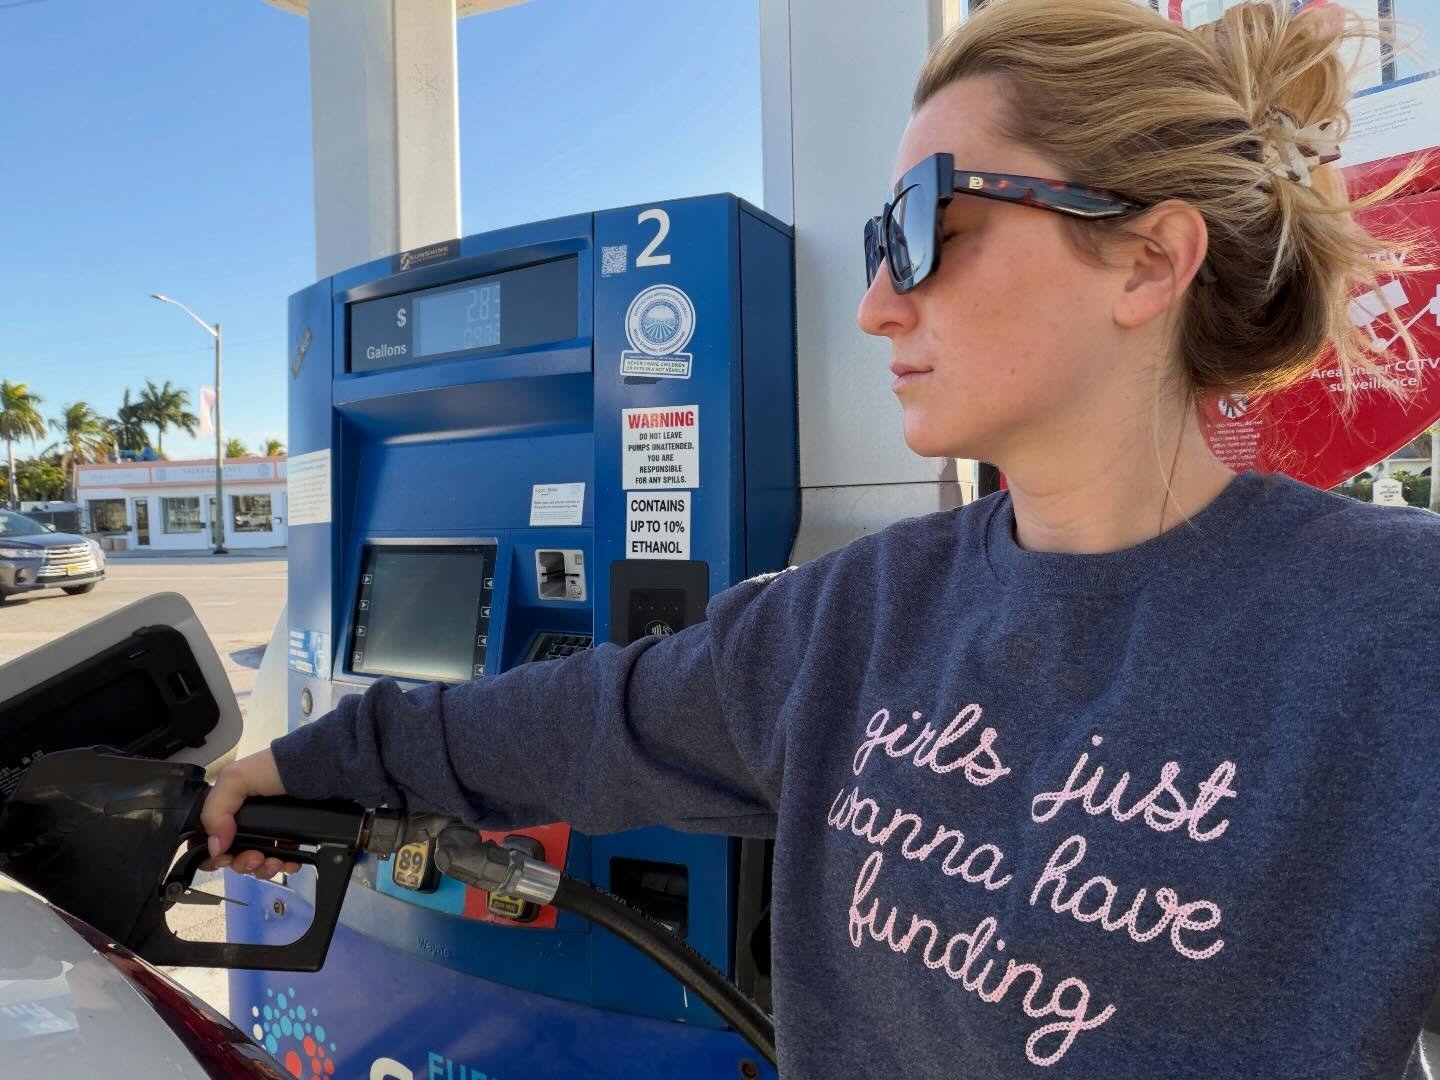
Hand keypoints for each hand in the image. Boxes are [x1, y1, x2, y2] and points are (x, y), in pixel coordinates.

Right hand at [201, 749, 301, 879]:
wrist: (318, 769)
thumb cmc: (274, 768)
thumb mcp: (234, 779)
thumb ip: (215, 811)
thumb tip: (215, 848)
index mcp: (229, 809)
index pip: (212, 841)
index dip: (215, 855)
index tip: (226, 858)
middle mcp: (247, 822)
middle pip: (234, 857)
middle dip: (242, 863)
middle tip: (255, 858)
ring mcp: (270, 831)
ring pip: (258, 863)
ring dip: (262, 868)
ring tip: (274, 861)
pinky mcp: (291, 838)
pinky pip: (282, 861)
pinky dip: (283, 866)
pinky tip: (289, 863)